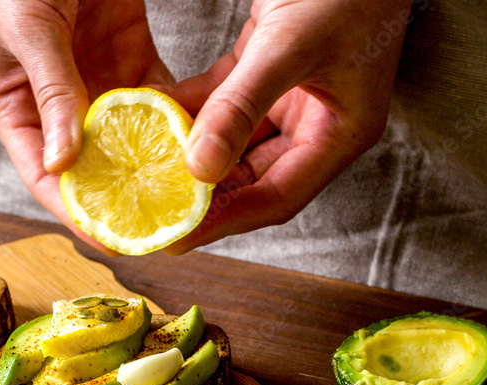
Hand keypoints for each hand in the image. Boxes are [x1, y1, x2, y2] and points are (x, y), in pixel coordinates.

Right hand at [0, 0, 172, 250]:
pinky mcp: (129, 57)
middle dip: (127, 198)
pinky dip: (175, 120)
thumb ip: (52, 91)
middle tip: (165, 227)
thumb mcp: (30, 27)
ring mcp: (96, 83)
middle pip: (93, 167)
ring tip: (191, 196)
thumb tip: (64, 164)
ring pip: (129, 139)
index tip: (115, 238)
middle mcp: (58, 104)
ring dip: (158, 166)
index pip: (45, 175)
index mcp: (18, 106)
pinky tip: (201, 144)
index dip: (78, 210)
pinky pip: (156, 99)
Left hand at [162, 0, 411, 253]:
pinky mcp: (274, 67)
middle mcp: (319, 124)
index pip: (277, 196)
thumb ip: (242, 106)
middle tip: (151, 214)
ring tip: (146, 175)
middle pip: (253, 180)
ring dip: (194, 156)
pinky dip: (195, 111)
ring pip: (237, 144)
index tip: (175, 237)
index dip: (225, 222)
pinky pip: (228, 103)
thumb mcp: (290, 45)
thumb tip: (198, 169)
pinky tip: (156, 117)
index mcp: (341, 134)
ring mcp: (297, 98)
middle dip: (204, 198)